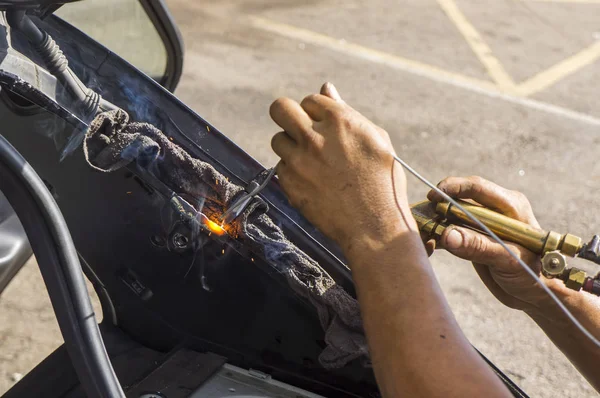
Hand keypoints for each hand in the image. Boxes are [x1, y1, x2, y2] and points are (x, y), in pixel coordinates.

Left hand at [270, 83, 413, 254]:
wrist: (374, 227)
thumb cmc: (382, 182)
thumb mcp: (376, 139)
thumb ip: (346, 112)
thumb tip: (326, 88)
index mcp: (339, 120)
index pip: (310, 100)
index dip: (316, 113)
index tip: (322, 125)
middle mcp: (314, 137)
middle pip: (279, 109)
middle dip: (287, 115)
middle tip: (297, 128)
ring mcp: (298, 161)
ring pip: (278, 140)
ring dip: (291, 147)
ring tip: (312, 163)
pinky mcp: (289, 183)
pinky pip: (281, 168)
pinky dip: (293, 173)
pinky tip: (313, 182)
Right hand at [427, 176, 565, 312]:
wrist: (535, 294)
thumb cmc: (533, 274)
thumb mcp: (508, 260)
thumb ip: (479, 246)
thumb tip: (447, 234)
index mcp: (510, 206)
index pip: (477, 187)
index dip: (453, 187)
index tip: (433, 196)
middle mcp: (494, 210)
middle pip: (459, 199)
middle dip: (438, 207)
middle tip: (420, 219)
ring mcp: (482, 223)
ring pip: (451, 215)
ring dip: (434, 223)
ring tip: (421, 235)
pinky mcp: (472, 236)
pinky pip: (450, 230)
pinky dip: (437, 236)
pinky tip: (428, 245)